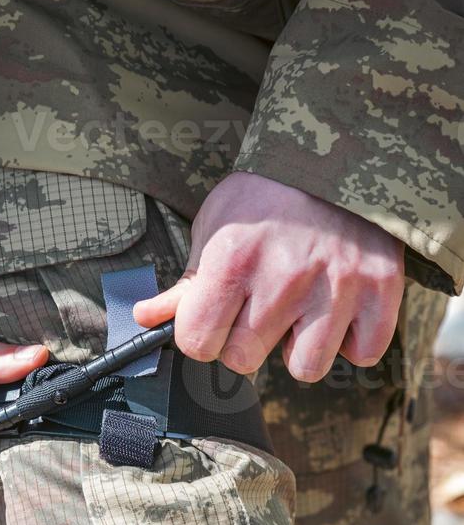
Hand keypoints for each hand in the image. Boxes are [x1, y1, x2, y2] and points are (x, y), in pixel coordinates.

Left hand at [135, 173, 404, 380]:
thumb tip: (145, 320)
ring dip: (301, 348)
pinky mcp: (380, 292)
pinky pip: (362, 355)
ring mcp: (336, 288)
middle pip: (244, 361)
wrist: (339, 155)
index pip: (197, 344)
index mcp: (233, 261)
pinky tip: (341, 309)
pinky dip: (352, 340)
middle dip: (246, 343)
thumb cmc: (266, 197)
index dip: (202, 336)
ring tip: (303, 312)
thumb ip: (186, 282)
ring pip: (305, 368)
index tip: (215, 319)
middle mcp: (283, 278)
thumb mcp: (216, 226)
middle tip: (261, 309)